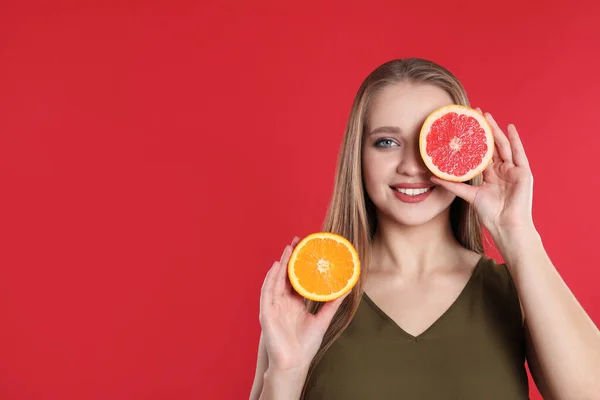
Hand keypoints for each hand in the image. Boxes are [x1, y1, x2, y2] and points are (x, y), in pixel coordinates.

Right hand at [259, 236, 346, 371]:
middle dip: (289, 258)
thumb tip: (348, 288)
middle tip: (297, 241)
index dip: (299, 264)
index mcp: (293, 304)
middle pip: (285, 275)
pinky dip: (270, 279)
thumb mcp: (323, 319)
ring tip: (288, 248)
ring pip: (275, 280)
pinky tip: (276, 267)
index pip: (295, 279)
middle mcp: (282, 303)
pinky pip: (267, 292)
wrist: (294, 364)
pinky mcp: (266, 313)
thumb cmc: (306, 345)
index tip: (306, 248)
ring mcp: (273, 307)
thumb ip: (333, 303)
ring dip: (280, 264)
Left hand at [430, 109, 534, 236]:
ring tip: (487, 116)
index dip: (474, 139)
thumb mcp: (468, 195)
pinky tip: (510, 128)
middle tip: (475, 113)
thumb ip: (452, 185)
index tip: (465, 126)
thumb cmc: (490, 214)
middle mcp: (502, 170)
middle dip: (484, 129)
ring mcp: (513, 170)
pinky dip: (515, 140)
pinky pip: (519, 153)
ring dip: (496, 130)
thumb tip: (431, 177)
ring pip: (503, 146)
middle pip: (492, 145)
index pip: (481, 152)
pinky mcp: (523, 172)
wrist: (506, 226)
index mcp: (490, 175)